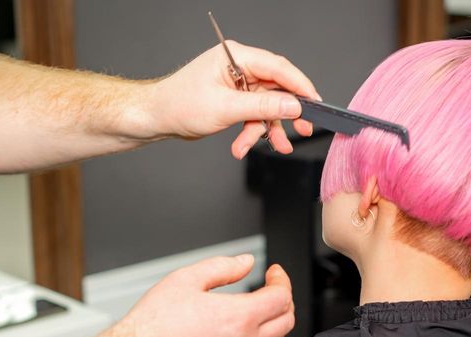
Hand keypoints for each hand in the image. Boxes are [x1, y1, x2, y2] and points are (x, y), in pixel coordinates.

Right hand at [88, 255, 294, 336]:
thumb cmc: (155, 322)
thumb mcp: (186, 279)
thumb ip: (222, 267)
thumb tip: (246, 262)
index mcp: (237, 317)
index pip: (281, 297)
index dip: (281, 279)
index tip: (273, 272)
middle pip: (286, 319)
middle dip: (283, 298)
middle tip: (270, 286)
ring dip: (276, 323)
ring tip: (262, 309)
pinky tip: (250, 334)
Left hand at [145, 40, 320, 158]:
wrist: (156, 118)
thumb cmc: (179, 105)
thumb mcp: (226, 108)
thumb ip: (263, 107)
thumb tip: (293, 106)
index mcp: (236, 56)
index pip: (278, 67)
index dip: (300, 86)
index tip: (314, 103)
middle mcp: (239, 66)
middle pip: (276, 88)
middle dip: (286, 114)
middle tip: (302, 129)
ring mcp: (237, 84)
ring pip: (266, 107)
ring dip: (266, 129)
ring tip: (274, 146)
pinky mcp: (234, 100)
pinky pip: (254, 115)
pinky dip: (252, 132)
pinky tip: (243, 146)